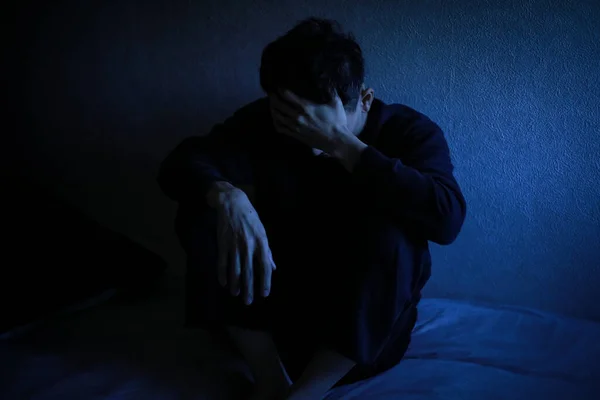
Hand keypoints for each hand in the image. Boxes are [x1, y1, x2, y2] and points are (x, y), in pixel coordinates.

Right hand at [208, 182, 275, 304]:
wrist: (232, 203)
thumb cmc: (250, 218)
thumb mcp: (262, 231)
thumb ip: (268, 251)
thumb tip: (273, 267)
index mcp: (261, 242)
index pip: (265, 266)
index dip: (265, 281)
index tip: (265, 294)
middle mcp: (249, 245)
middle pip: (249, 271)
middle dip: (249, 288)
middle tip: (249, 302)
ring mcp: (234, 244)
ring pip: (235, 269)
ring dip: (235, 284)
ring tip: (236, 294)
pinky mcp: (222, 243)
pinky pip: (222, 262)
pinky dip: (222, 274)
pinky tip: (224, 283)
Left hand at [269, 90, 349, 153]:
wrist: (336, 141)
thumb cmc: (337, 121)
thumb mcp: (335, 102)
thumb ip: (330, 90)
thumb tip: (326, 79)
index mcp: (305, 107)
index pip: (287, 95)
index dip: (280, 89)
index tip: (278, 85)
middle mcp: (296, 116)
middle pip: (278, 104)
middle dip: (273, 97)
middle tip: (271, 93)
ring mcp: (294, 126)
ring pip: (277, 116)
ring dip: (272, 109)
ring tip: (271, 104)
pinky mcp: (295, 135)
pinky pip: (280, 128)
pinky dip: (275, 122)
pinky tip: (275, 119)